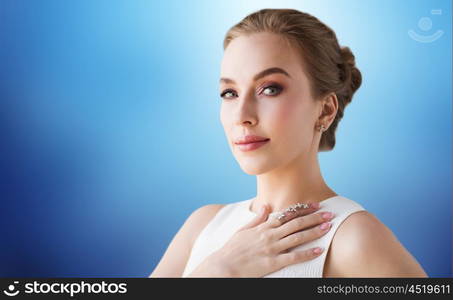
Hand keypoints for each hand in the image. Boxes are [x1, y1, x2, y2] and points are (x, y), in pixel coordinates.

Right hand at [187, 202, 334, 276]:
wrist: (224, 266)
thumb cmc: (232, 249)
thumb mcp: (243, 230)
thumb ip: (257, 219)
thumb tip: (266, 207)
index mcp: (263, 227)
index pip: (287, 214)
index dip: (303, 209)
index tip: (315, 205)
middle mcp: (269, 235)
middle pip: (296, 223)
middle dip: (314, 218)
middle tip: (329, 213)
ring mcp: (272, 248)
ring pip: (298, 237)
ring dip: (314, 231)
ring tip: (328, 227)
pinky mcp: (273, 262)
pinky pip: (293, 257)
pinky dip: (307, 253)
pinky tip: (319, 250)